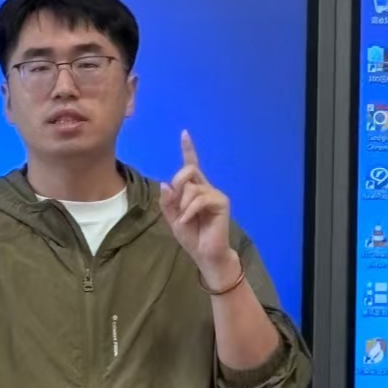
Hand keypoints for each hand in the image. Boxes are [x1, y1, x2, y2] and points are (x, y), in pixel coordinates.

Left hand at [160, 130, 240, 289]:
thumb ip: (167, 202)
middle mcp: (206, 188)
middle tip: (175, 204)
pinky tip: (188, 221)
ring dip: (183, 205)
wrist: (205, 254)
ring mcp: (214, 194)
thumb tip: (166, 184)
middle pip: (188, 170)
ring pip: (192, 187)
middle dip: (177, 183)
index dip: (188, 149)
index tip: (184, 133)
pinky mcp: (221, 202)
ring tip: (184, 219)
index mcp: (194, 189)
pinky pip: (200, 199)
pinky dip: (189, 211)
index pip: (191, 165)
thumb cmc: (191, 237)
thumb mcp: (172, 218)